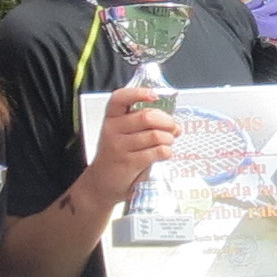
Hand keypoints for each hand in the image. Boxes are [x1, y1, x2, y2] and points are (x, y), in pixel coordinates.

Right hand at [75, 82, 183, 212]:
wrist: (102, 183)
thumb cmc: (117, 154)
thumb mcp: (122, 134)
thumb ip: (142, 124)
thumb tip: (173, 123)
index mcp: (111, 118)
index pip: (120, 98)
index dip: (138, 93)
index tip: (154, 96)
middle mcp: (113, 129)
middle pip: (146, 117)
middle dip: (167, 121)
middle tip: (174, 128)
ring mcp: (120, 147)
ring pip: (155, 135)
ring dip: (169, 139)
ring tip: (168, 142)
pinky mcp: (129, 163)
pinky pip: (157, 152)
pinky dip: (167, 152)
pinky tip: (165, 153)